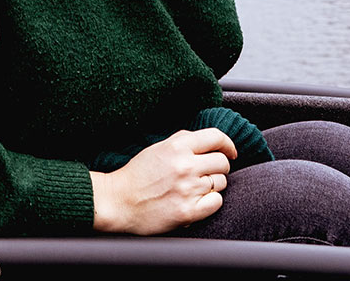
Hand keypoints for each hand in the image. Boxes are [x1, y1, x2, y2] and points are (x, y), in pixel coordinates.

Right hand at [90, 128, 236, 234]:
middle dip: (218, 167)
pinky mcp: (189, 211)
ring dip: (213, 185)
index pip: (216, 137)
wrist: (118, 201)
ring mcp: (188, 189)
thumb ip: (183, 142)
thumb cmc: (137, 174)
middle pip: (222, 162)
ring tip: (195, 188)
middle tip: (207, 173)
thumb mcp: (158, 148)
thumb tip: (209, 141)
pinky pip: (216, 202)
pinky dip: (210, 202)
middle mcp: (185, 166)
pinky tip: (197, 201)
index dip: (228, 144)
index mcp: (177, 146)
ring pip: (221, 183)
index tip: (230, 151)